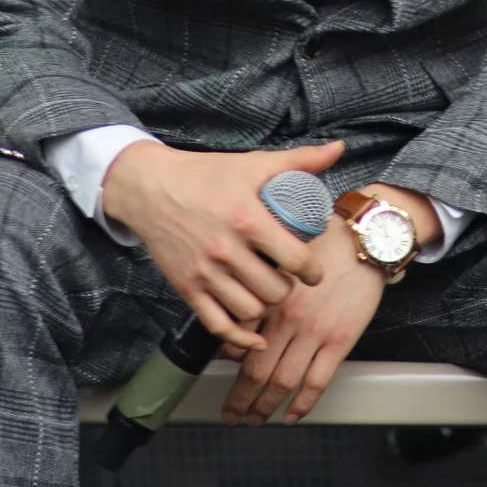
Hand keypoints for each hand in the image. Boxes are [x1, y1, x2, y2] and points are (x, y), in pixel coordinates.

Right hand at [102, 137, 344, 349]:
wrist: (149, 187)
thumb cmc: (203, 175)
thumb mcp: (253, 163)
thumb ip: (299, 160)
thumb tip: (337, 149)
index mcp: (246, 220)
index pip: (295, 260)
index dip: (312, 271)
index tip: (313, 272)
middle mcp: (225, 250)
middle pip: (275, 291)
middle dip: (288, 289)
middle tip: (287, 280)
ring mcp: (204, 273)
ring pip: (250, 311)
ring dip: (264, 306)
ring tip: (266, 293)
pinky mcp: (187, 288)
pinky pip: (218, 326)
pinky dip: (239, 337)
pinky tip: (253, 335)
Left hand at [221, 182, 438, 423]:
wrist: (361, 243)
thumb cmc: (323, 247)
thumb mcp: (281, 262)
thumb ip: (261, 289)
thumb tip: (245, 315)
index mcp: (270, 298)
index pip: (238, 339)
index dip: (227, 362)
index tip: (223, 372)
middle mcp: (287, 318)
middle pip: (255, 370)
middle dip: (239, 398)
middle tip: (230, 413)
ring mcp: (314, 333)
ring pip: (282, 382)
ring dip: (265, 406)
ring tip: (255, 418)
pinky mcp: (339, 341)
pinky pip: (316, 382)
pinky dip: (302, 404)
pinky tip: (292, 415)